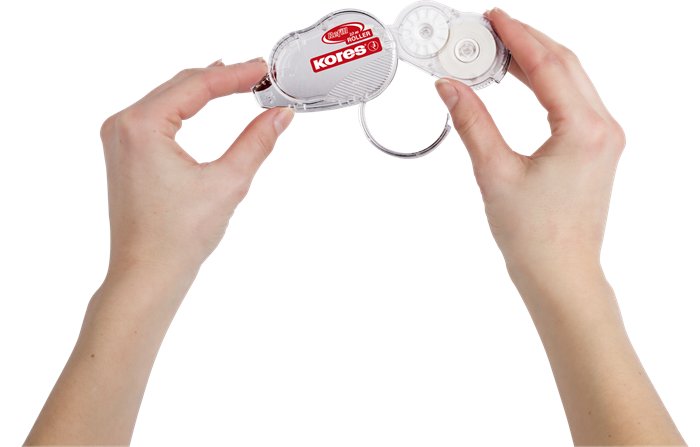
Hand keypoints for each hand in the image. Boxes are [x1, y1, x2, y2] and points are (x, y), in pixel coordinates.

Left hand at [26, 59, 293, 444]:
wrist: (147, 275)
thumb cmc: (178, 238)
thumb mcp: (227, 184)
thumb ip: (256, 143)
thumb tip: (279, 115)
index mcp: (141, 126)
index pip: (197, 85)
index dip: (236, 75)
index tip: (264, 70)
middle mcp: (123, 125)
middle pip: (180, 85)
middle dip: (221, 78)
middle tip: (259, 74)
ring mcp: (119, 138)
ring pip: (168, 98)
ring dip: (203, 90)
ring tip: (240, 81)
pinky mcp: (125, 152)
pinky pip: (158, 115)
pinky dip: (186, 107)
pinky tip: (205, 101)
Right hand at [436, 8, 623, 277]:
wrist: (560, 273)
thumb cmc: (534, 236)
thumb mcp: (494, 173)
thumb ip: (471, 122)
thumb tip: (449, 87)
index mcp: (583, 131)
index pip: (548, 65)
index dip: (517, 37)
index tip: (492, 19)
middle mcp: (602, 128)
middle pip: (566, 64)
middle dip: (527, 41)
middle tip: (489, 30)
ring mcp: (603, 138)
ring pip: (572, 80)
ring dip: (537, 60)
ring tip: (499, 51)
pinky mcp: (596, 149)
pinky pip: (573, 100)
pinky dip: (547, 83)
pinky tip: (522, 80)